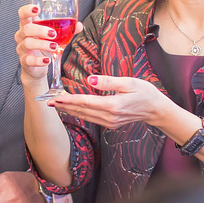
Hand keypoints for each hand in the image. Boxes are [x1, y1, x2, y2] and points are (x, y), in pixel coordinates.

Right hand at [14, 4, 82, 84]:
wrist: (35, 67)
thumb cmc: (42, 45)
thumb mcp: (52, 36)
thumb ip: (65, 29)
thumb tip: (79, 25)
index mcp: (28, 25)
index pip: (22, 14)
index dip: (27, 10)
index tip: (37, 9)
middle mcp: (22, 35)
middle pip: (26, 29)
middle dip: (40, 30)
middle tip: (53, 33)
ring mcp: (22, 48)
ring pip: (28, 43)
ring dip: (43, 44)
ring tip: (55, 46)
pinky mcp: (24, 61)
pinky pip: (29, 60)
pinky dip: (39, 60)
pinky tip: (48, 59)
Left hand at [49, 74, 170, 129]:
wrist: (156, 110)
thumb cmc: (145, 93)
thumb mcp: (130, 82)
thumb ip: (109, 81)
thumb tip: (91, 79)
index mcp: (113, 105)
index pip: (85, 102)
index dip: (69, 99)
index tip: (55, 97)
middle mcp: (109, 116)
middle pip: (81, 110)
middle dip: (64, 105)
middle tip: (47, 100)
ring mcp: (109, 122)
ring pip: (84, 116)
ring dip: (68, 110)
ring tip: (54, 104)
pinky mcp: (110, 124)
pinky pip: (90, 118)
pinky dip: (78, 113)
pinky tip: (70, 109)